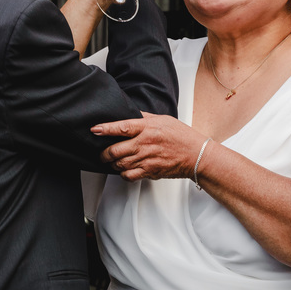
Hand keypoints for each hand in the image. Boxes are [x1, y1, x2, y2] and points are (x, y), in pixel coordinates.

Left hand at [92, 113, 208, 181]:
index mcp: (147, 128)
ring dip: (113, 164)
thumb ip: (144, 117)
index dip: (106, 129)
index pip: (122, 127)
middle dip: (104, 153)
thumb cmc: (182, 136)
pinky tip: (125, 170)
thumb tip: (130, 113)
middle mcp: (145, 144)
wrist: (195, 155)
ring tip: (113, 161)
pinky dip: (123, 174)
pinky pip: (129, 176)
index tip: (95, 130)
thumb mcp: (163, 119)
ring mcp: (146, 159)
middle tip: (101, 153)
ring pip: (120, 164)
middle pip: (115, 150)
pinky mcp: (150, 171)